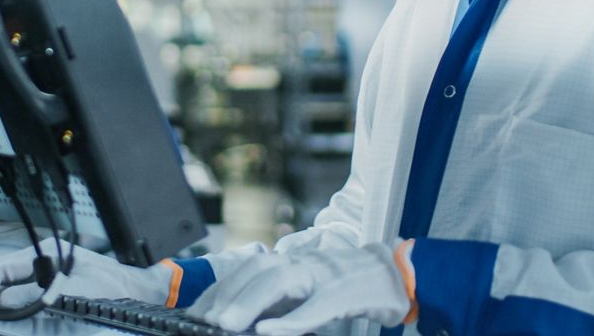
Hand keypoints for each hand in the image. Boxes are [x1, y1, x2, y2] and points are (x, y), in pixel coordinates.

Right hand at [0, 238, 172, 306]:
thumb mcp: (76, 288)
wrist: (143, 295)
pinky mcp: (49, 302)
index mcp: (44, 254)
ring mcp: (43, 285)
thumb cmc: (117, 286)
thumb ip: (40, 295)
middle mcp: (40, 269)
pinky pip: (21, 309)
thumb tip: (4, 301)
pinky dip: (7, 314)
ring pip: (6, 297)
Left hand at [186, 243, 411, 335]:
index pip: (249, 270)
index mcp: (293, 264)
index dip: (221, 289)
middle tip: (204, 320)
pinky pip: (315, 307)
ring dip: (249, 303)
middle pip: (259, 270)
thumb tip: (243, 319)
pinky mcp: (345, 294)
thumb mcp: (307, 293)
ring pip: (281, 281)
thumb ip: (278, 301)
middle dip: (228, 294)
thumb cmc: (348, 289)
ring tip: (225, 324)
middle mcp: (304, 263)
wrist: (397, 276)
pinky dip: (290, 320)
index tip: (196, 312)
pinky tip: (268, 331)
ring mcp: (325, 276)